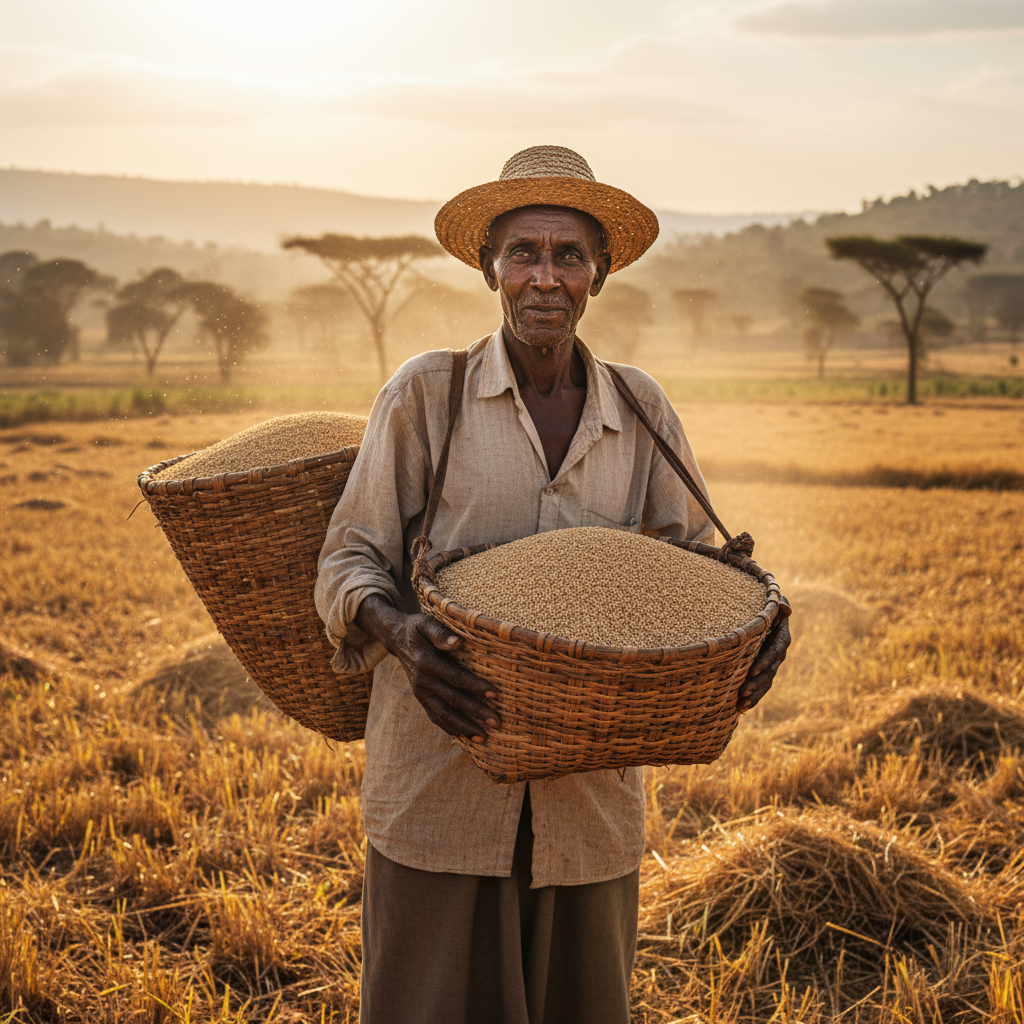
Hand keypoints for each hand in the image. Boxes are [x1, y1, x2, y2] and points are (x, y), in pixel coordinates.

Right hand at [355, 595, 499, 741]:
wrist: (396, 638)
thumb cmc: (417, 629)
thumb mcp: (426, 623)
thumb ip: (440, 633)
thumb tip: (457, 642)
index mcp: (426, 663)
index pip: (455, 678)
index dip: (475, 687)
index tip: (495, 694)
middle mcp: (422, 682)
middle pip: (452, 701)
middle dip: (475, 713)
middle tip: (497, 722)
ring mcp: (420, 693)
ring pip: (443, 715)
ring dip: (464, 728)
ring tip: (484, 738)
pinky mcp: (421, 699)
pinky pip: (436, 717)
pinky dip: (451, 729)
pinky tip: (467, 737)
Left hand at [737, 597, 791, 713]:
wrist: (766, 613)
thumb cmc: (767, 605)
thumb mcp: (772, 604)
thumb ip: (778, 608)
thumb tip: (786, 609)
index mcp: (781, 639)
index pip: (774, 652)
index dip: (764, 662)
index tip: (753, 670)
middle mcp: (778, 654)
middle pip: (769, 672)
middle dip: (756, 683)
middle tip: (742, 692)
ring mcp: (771, 664)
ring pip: (765, 683)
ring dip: (754, 695)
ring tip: (741, 705)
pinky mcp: (763, 671)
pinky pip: (760, 686)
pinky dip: (752, 698)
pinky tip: (742, 709)